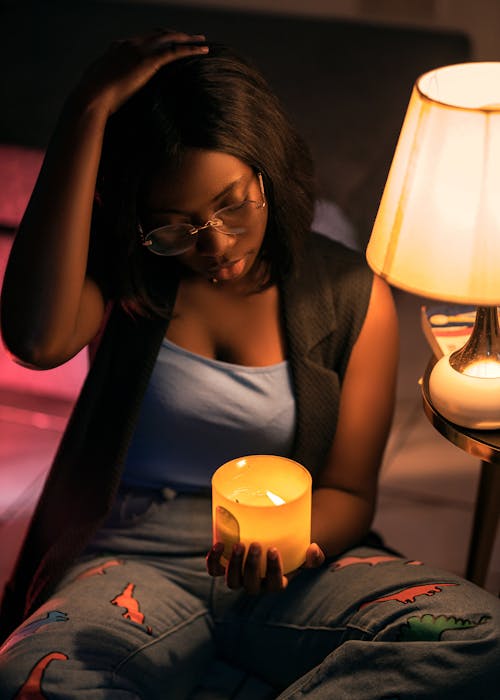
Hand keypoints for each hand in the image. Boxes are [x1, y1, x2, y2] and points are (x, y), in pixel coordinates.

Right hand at [70, 29, 208, 115]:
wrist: (91, 97)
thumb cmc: (92, 97)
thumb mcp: (99, 86)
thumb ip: (106, 82)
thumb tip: (105, 92)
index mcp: (118, 47)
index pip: (142, 39)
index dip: (157, 40)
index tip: (167, 43)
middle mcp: (130, 44)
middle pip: (158, 34)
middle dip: (175, 34)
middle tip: (190, 37)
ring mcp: (139, 50)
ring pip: (169, 38)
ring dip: (187, 38)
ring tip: (201, 41)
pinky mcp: (148, 61)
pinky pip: (175, 51)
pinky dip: (191, 48)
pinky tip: (203, 50)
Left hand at [206, 541, 324, 594]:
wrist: (270, 546)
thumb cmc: (289, 553)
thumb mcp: (303, 555)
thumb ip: (313, 556)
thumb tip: (313, 549)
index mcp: (275, 584)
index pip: (275, 585)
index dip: (274, 570)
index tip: (274, 550)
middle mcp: (255, 585)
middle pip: (251, 585)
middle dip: (252, 566)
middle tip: (255, 545)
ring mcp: (238, 578)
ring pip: (232, 581)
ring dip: (233, 565)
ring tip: (238, 544)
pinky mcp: (223, 568)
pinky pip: (214, 571)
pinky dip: (213, 561)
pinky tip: (218, 545)